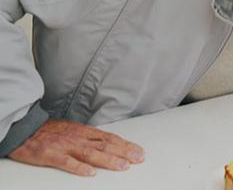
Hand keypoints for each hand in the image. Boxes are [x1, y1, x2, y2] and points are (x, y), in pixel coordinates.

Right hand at [8, 119, 144, 175]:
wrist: (25, 129)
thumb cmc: (50, 131)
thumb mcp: (74, 129)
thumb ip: (90, 137)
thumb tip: (109, 143)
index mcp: (84, 132)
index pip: (110, 138)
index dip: (126, 145)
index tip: (139, 151)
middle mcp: (78, 138)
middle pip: (105, 145)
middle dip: (124, 152)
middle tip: (138, 158)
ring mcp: (65, 146)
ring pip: (91, 153)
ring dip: (108, 160)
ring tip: (122, 166)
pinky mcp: (51, 155)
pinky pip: (66, 162)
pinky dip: (79, 168)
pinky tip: (90, 173)